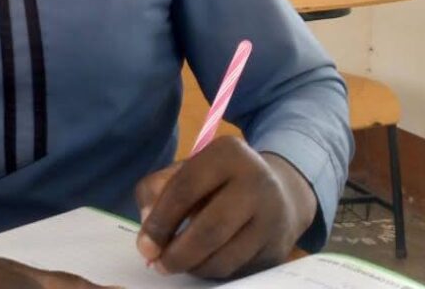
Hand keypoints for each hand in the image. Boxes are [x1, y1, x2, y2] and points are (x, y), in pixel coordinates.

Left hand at [134, 137, 315, 278]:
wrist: (279, 193)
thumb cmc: (219, 180)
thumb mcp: (187, 169)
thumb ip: (156, 190)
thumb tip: (148, 230)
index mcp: (227, 153)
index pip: (185, 188)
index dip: (160, 221)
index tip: (145, 245)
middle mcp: (256, 181)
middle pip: (209, 229)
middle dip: (177, 254)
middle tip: (158, 264)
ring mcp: (271, 217)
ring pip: (224, 258)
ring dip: (194, 268)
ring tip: (178, 263)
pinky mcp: (277, 248)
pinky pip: (237, 270)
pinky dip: (212, 271)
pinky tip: (202, 262)